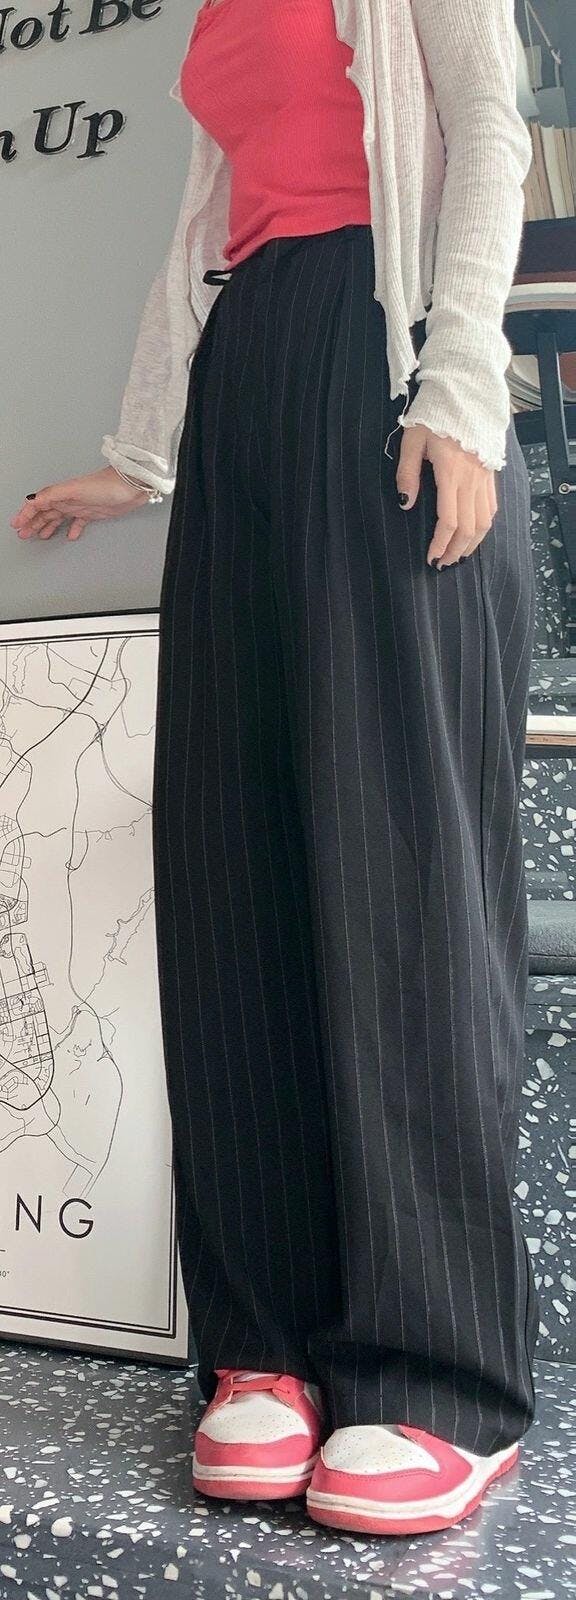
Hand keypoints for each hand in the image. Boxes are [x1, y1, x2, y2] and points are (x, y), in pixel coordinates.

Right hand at [10, 466, 153, 542]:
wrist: (130, 485)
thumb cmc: (105, 484)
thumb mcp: (73, 489)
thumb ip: (52, 495)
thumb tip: (32, 501)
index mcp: (61, 493)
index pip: (37, 504)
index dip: (25, 514)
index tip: (17, 524)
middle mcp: (68, 499)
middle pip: (45, 512)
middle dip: (32, 523)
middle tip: (23, 534)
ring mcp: (80, 506)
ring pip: (58, 517)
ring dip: (47, 526)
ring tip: (39, 536)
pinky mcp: (93, 513)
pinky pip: (78, 523)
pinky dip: (72, 529)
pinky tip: (69, 536)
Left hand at [396, 424, 497, 566]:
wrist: (464, 393)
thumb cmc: (434, 414)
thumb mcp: (412, 440)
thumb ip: (407, 473)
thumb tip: (405, 503)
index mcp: (451, 473)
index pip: (449, 520)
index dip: (440, 543)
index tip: (431, 557)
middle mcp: (471, 479)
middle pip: (469, 527)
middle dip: (456, 550)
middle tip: (443, 564)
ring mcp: (484, 476)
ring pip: (485, 520)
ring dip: (473, 543)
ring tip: (459, 555)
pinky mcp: (490, 473)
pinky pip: (492, 506)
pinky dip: (484, 525)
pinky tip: (474, 534)